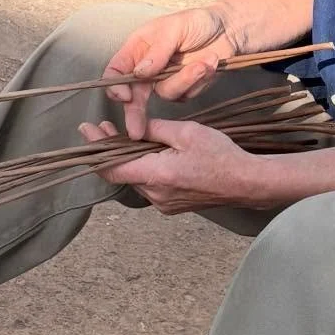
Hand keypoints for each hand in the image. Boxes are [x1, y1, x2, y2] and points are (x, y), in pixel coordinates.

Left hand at [78, 117, 265, 214]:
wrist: (247, 183)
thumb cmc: (221, 156)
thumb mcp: (187, 133)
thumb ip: (156, 129)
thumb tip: (135, 128)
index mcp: (156, 175)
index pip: (112, 169)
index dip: (95, 151)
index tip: (86, 131)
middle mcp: (155, 195)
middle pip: (123, 173)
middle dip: (112, 150)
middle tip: (105, 129)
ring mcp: (164, 204)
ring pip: (137, 179)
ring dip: (130, 160)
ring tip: (130, 138)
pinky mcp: (173, 206)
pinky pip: (151, 186)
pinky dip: (145, 169)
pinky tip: (151, 154)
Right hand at [101, 5, 242, 138]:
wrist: (228, 29)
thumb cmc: (197, 22)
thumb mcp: (175, 28)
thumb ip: (157, 51)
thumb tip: (139, 73)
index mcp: (138, 49)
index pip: (116, 71)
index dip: (115, 86)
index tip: (124, 97)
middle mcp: (148, 68)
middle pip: (134, 96)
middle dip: (135, 113)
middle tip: (136, 132)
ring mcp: (166, 81)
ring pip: (166, 94)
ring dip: (186, 79)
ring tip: (205, 61)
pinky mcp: (185, 90)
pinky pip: (186, 94)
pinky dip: (200, 80)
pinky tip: (210, 63)